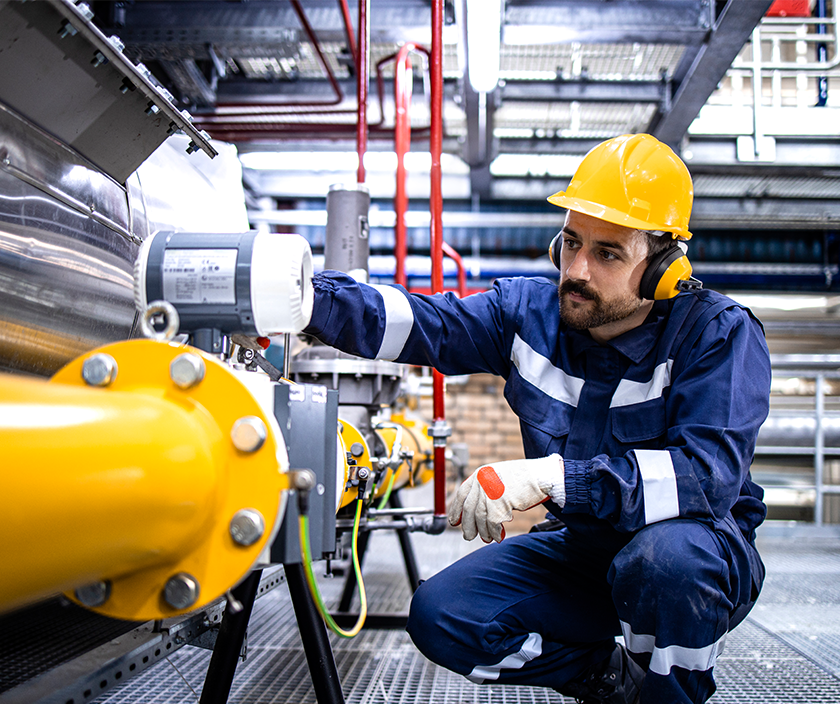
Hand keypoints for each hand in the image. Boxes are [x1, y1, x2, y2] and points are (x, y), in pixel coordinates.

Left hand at [448, 455, 564, 542]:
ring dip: (483, 531)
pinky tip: (498, 536)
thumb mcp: (498, 477)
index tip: (454, 522)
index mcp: (480, 473)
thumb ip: (485, 489)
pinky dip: (495, 532)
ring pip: (481, 518)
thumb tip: (474, 510)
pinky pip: (493, 523)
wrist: (542, 476)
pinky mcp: (501, 502)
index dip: (456, 510)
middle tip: (468, 536)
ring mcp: (490, 491)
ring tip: (486, 538)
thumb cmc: (523, 478)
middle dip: (468, 525)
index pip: (462, 494)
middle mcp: (482, 481)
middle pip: (469, 509)